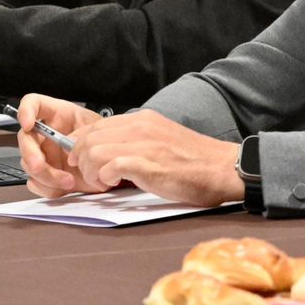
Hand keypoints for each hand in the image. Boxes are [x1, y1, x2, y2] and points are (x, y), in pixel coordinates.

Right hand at [14, 94, 106, 197]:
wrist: (110, 161)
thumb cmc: (104, 138)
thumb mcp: (100, 128)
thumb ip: (86, 132)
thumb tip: (72, 144)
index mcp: (57, 115)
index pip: (34, 103)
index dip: (26, 111)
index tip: (28, 123)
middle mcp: (45, 135)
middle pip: (25, 140)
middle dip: (30, 154)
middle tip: (40, 164)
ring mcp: (44, 155)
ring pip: (29, 165)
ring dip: (46, 176)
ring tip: (69, 181)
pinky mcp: (46, 175)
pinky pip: (37, 184)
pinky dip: (49, 188)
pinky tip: (65, 186)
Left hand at [67, 110, 243, 205]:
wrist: (222, 169)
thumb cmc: (195, 160)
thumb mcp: (162, 138)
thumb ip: (138, 139)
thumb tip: (111, 150)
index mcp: (144, 119)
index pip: (96, 125)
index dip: (82, 143)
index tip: (83, 158)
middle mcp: (140, 126)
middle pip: (89, 138)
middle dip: (82, 159)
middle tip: (92, 175)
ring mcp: (142, 144)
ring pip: (92, 152)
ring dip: (92, 172)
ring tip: (104, 183)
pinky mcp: (145, 164)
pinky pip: (107, 167)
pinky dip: (104, 179)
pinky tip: (116, 185)